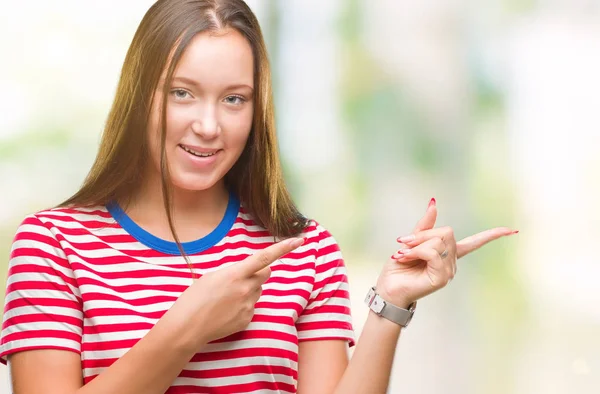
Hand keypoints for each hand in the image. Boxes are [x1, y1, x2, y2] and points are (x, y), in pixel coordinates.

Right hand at [166, 237, 304, 347]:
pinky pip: (252, 307)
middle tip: (240, 277)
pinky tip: (226, 311)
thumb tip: (245, 273)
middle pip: (266, 273)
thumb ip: (233, 272)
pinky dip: (243, 306)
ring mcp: (249, 306)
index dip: (283, 248)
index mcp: (236, 274)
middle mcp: (246, 289)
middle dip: (259, 272)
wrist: (187, 327)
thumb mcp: (212, 276)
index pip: (265, 257)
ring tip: (226, 298)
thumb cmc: (194, 298)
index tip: (298, 241)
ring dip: (249, 290)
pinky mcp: (247, 319)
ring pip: (257, 291)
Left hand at [375, 199, 516, 307]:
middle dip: (422, 234)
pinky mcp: (442, 278)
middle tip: (403, 244)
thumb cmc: (398, 267)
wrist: (388, 288)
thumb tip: (434, 202)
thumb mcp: (411, 241)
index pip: (474, 242)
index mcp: (447, 254)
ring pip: (439, 241)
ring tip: (402, 254)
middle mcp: (452, 262)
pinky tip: (405, 258)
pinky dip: (416, 251)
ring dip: (416, 244)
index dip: (492, 235)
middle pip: (447, 232)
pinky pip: (433, 253)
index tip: (511, 230)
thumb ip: (425, 226)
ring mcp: (449, 271)